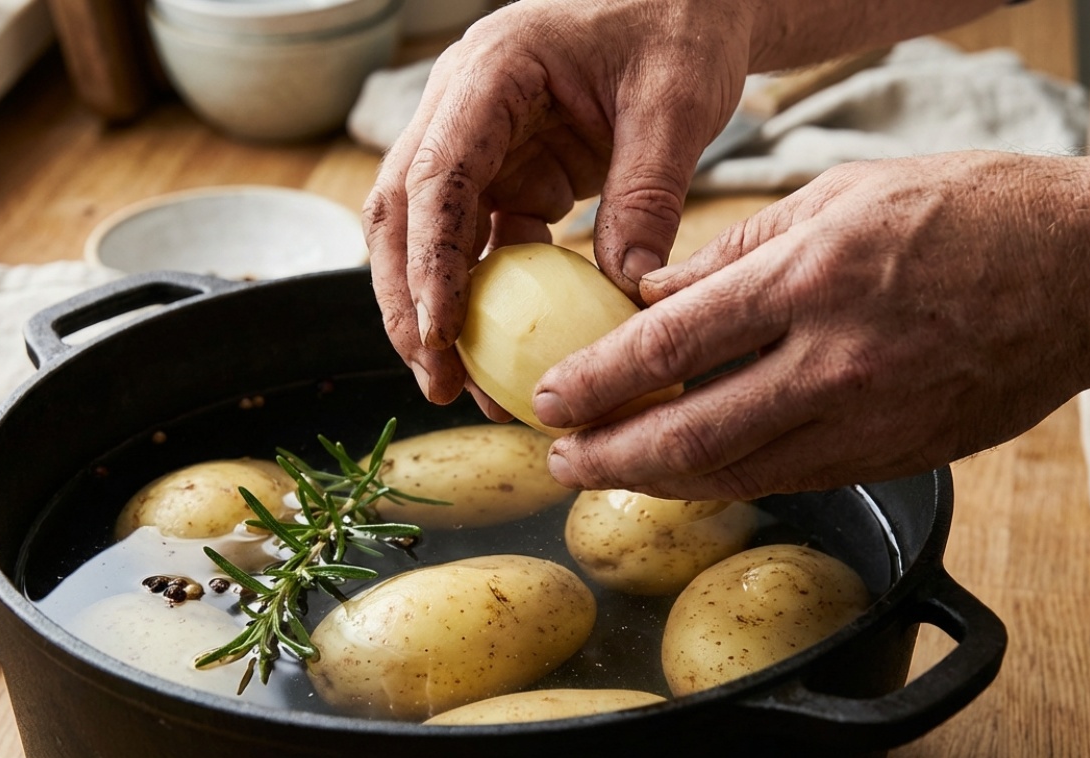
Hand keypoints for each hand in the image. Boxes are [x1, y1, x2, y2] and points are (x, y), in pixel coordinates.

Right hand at [363, 0, 753, 407]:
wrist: (687, 6)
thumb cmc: (679, 27)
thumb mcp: (676, 103)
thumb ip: (648, 193)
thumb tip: (628, 292)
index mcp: (490, 72)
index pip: (435, 175)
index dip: (429, 259)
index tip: (441, 333)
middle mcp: (463, 109)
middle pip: (402, 214)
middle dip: (407, 302)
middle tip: (437, 381)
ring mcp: (480, 147)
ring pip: (427, 239)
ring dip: (437, 312)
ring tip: (460, 386)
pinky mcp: (508, 179)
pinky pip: (479, 248)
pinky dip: (484, 302)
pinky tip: (501, 354)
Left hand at [533, 151, 1089, 498]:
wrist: (1089, 271)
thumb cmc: (968, 212)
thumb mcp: (839, 195)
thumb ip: (737, 249)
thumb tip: (655, 291)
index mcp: (810, 277)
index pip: (673, 342)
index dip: (599, 380)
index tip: (550, 400)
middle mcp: (833, 359)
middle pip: (691, 431)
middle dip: (610, 455)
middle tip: (560, 460)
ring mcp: (868, 418)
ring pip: (737, 472)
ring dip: (659, 481)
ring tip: (609, 474)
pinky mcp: (896, 456)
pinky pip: (791, 477)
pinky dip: (729, 479)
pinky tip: (690, 472)